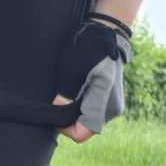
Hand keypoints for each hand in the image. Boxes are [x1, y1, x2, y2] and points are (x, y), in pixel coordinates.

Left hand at [53, 20, 132, 134]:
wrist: (104, 32)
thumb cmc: (89, 49)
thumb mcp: (72, 70)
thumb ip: (66, 94)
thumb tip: (57, 111)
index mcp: (104, 106)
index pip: (82, 134)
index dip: (64, 128)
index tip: (54, 109)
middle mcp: (111, 109)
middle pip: (84, 126)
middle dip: (68, 117)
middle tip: (56, 98)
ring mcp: (111, 102)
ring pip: (86, 117)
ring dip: (73, 108)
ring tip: (65, 89)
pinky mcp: (108, 95)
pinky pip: (91, 107)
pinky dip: (79, 101)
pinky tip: (72, 86)